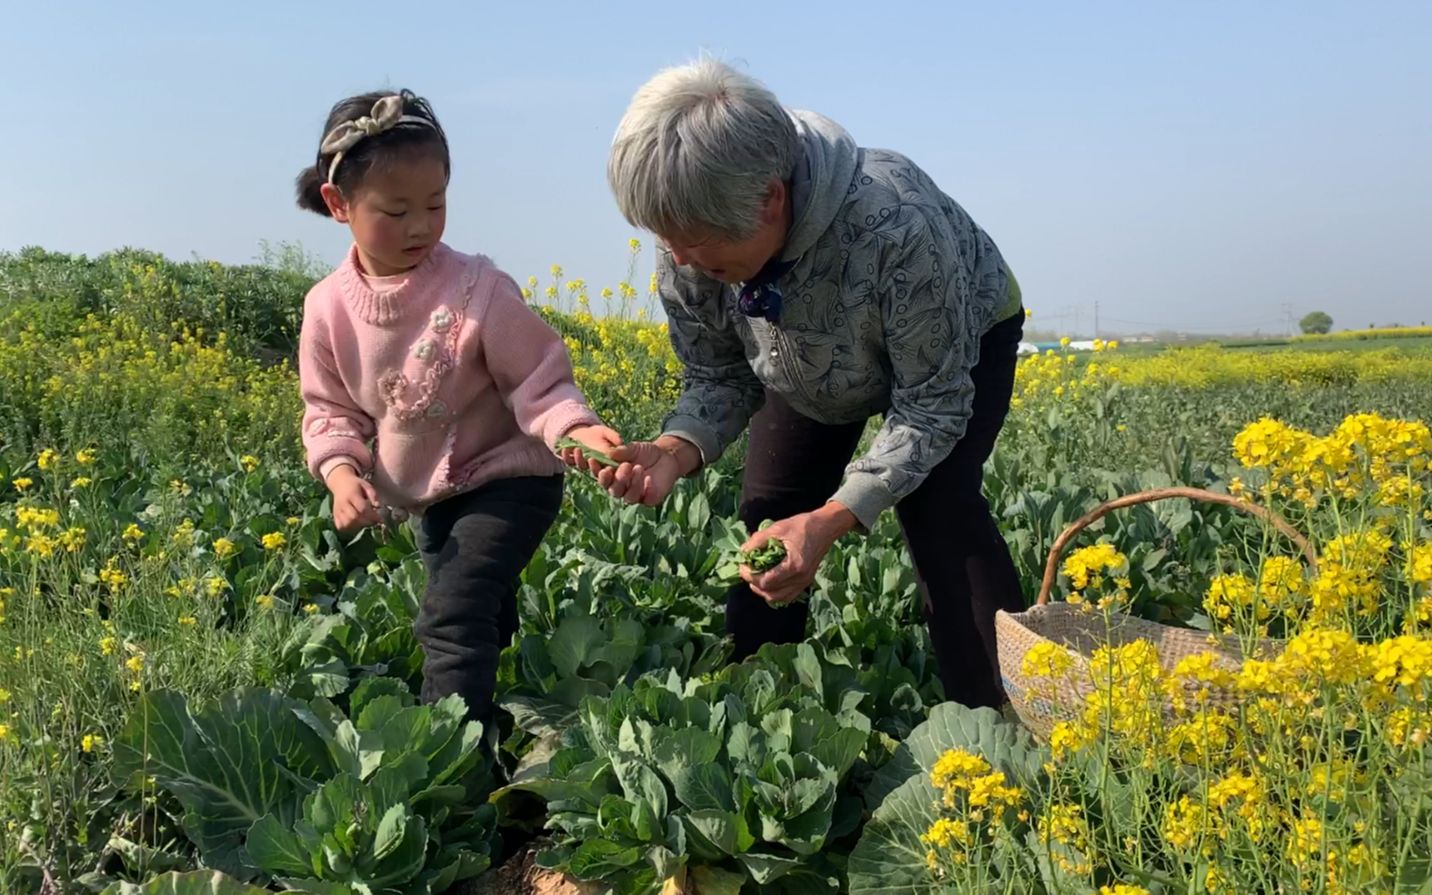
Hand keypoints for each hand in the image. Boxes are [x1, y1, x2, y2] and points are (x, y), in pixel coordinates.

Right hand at [326, 465, 382, 532]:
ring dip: (358, 526)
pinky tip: (356, 524)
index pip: (362, 508)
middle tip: (374, 522)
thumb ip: (373, 495)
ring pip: (347, 524)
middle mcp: (343, 504)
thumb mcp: (366, 485)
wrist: (339, 482)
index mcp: (352, 495)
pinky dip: (349, 528)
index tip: (381, 519)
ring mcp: (337, 511)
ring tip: (366, 523)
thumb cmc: (355, 485)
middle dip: (366, 522)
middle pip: (354, 517)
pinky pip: (340, 526)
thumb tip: (378, 506)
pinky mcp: (334, 516)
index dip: (372, 516)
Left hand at [559, 425, 623, 473]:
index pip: (610, 469)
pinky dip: (566, 455)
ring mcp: (583, 464)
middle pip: (596, 471)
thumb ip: (614, 437)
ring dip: (579, 459)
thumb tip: (621, 443)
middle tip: (592, 459)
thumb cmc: (597, 433)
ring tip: (578, 449)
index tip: (608, 466)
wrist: (580, 431)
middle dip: (594, 467)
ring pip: (582, 466)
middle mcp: (595, 466)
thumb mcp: (606, 432)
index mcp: (607, 461)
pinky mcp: (571, 460)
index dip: (610, 470)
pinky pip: (568, 461)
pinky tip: (565, 449)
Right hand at [598, 441, 682, 505]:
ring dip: (631, 483)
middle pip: (612, 489)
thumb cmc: (645, 452)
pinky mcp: (649, 499)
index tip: (592, 459)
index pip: (600, 476)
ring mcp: (635, 495)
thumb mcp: (633, 448)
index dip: (595, 469)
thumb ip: (621, 451)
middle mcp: (621, 488)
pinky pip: (645, 499)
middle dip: (616, 479)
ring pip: (628, 497)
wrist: (667, 456)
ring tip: (638, 468)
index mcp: (613, 475)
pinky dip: (646, 489)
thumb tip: (607, 453)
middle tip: (624, 466)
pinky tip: (648, 478)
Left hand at [743, 503, 858, 604]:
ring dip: (764, 591)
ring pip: (779, 598)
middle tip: (747, 571)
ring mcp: (805, 581)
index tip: (743, 565)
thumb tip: (743, 551)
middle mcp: (801, 578)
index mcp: (794, 565)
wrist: (826, 527)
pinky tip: (769, 582)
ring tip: (755, 578)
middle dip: (754, 584)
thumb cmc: (803, 525)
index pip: (766, 582)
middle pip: (771, 593)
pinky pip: (788, 595)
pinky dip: (776, 593)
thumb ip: (758, 540)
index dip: (750, 576)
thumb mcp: (778, 528)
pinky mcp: (806, 581)